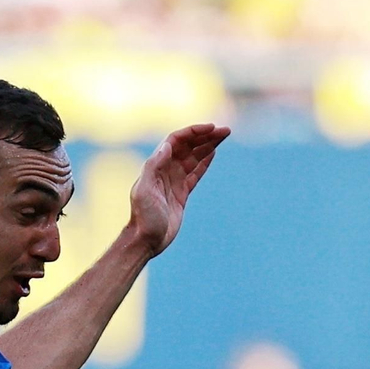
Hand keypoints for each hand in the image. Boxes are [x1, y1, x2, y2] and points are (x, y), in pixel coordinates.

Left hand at [128, 122, 229, 256]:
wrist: (146, 240)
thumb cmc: (143, 216)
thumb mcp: (144, 190)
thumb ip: (153, 166)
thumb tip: (167, 145)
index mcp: (157, 166)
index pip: (177, 141)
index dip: (193, 132)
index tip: (210, 128)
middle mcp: (166, 170)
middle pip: (188, 146)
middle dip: (206, 136)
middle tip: (225, 131)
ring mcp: (175, 181)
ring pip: (194, 157)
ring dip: (209, 146)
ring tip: (224, 136)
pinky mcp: (182, 193)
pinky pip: (195, 173)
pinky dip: (205, 162)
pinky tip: (214, 153)